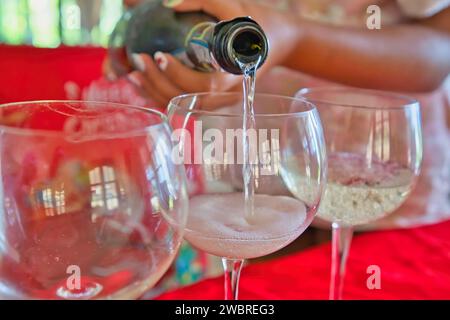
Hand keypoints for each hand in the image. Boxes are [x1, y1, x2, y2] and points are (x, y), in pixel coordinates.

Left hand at [126, 0, 299, 107]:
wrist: (280, 41)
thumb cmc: (259, 23)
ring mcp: (222, 101)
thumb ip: (203, 0)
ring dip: (155, 93)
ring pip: (184, 106)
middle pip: (188, 101)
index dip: (176, 75)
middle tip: (137, 60)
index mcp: (237, 77)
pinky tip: (146, 83)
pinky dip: (163, 96)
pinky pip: (186, 103)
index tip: (158, 55)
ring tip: (133, 75)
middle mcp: (229, 96)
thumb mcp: (236, 5)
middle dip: (157, 84)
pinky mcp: (215, 100)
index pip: (203, 87)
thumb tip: (168, 4)